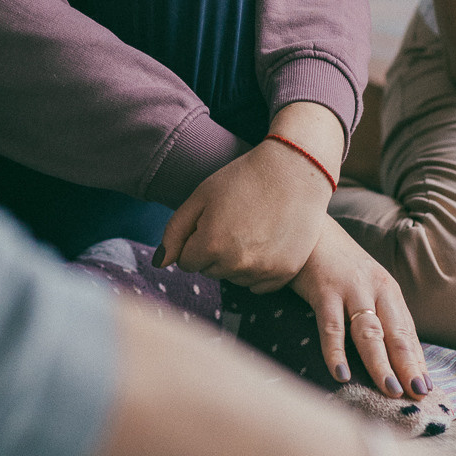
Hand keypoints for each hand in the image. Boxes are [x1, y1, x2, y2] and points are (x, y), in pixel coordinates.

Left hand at [157, 135, 328, 288]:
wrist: (295, 170)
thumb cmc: (243, 178)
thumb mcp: (201, 196)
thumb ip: (175, 232)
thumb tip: (160, 263)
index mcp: (210, 244)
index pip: (186, 262)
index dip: (197, 240)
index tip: (213, 221)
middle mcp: (236, 263)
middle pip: (210, 271)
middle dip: (215, 251)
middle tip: (235, 221)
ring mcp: (263, 270)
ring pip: (234, 278)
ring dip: (237, 261)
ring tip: (252, 228)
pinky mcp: (284, 273)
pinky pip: (258, 285)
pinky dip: (259, 269)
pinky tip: (267, 242)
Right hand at [291, 217, 430, 398]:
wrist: (308, 228)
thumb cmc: (337, 263)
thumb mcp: (364, 283)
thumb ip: (377, 312)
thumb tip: (392, 354)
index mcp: (388, 290)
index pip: (407, 332)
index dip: (417, 361)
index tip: (426, 389)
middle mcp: (374, 289)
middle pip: (395, 333)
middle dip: (408, 365)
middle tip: (418, 393)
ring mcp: (350, 289)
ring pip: (369, 333)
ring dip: (380, 363)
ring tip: (390, 389)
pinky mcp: (323, 290)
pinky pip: (331, 327)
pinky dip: (336, 352)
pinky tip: (341, 375)